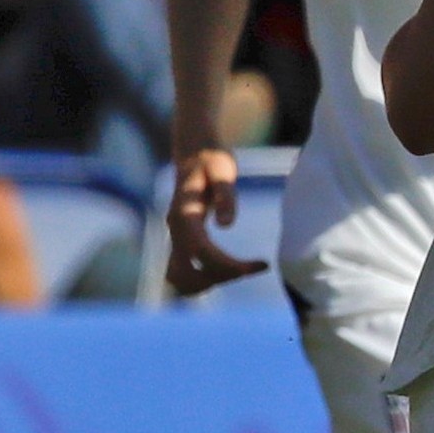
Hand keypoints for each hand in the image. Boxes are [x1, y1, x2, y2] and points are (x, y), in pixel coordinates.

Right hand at [164, 148, 267, 297]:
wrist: (193, 150)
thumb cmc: (212, 158)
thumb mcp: (223, 169)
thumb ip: (226, 195)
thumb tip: (226, 225)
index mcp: (185, 215)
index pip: (202, 253)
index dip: (228, 266)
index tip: (259, 265)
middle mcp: (174, 231)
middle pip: (187, 274)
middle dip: (219, 278)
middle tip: (253, 268)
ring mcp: (174, 237)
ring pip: (179, 279)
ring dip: (208, 283)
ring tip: (243, 269)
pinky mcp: (179, 240)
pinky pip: (182, 272)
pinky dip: (202, 279)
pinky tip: (230, 269)